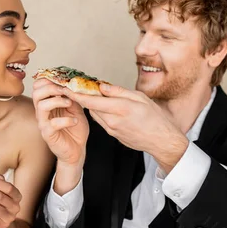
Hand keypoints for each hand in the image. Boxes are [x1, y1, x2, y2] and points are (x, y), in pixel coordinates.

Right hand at [32, 79, 88, 166]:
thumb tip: (72, 83)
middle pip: (37, 93)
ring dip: (58, 101)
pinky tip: (74, 121)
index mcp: (47, 103)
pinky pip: (52, 124)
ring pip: (42, 106)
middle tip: (66, 91)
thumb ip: (72, 96)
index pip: (38, 86)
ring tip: (70, 104)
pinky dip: (66, 120)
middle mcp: (42, 112)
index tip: (63, 81)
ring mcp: (43, 123)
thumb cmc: (75, 130)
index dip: (49, 80)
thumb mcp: (76, 108)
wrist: (77, 149)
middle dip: (52, 88)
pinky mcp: (48, 134)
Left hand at [63, 83, 187, 172]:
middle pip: (90, 107)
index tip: (66, 88)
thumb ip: (119, 92)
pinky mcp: (113, 135)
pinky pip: (102, 121)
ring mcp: (112, 130)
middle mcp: (112, 121)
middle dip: (83, 97)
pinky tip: (105, 107)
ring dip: (92, 105)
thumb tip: (103, 87)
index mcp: (120, 109)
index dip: (76, 94)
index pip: (91, 100)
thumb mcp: (140, 98)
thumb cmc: (155, 118)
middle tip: (79, 86)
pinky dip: (100, 113)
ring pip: (95, 114)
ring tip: (93, 95)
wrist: (161, 141)